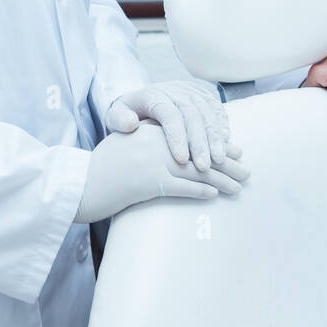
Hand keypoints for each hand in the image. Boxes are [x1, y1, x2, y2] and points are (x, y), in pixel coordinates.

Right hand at [74, 122, 250, 223]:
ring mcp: (152, 162)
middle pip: (199, 152)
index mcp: (152, 132)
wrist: (79, 184)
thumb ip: (149, 141)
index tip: (234, 151)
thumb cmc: (102, 169)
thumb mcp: (125, 146)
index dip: (215, 145)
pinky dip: (199, 191)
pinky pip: (180, 187)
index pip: (192, 136)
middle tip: (247, 171)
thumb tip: (175, 149)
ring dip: (221, 179)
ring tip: (239, 187)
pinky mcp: (147, 183)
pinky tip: (215, 195)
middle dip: (226, 162)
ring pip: (195, 170)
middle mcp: (155, 144)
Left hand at [105, 79, 239, 170]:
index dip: (177, 137)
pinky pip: (217, 109)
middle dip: (200, 142)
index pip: (169, 114)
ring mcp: (192, 91)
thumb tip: (130, 124)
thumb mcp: (116, 115)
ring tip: (218, 160)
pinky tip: (226, 145)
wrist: (142, 98)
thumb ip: (119, 119)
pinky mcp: (204, 95)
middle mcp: (176, 90)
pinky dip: (222, 126)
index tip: (180, 160)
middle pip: (192, 114)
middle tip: (204, 166)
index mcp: (154, 95)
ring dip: (215, 137)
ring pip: (208, 112)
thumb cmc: (128, 113)